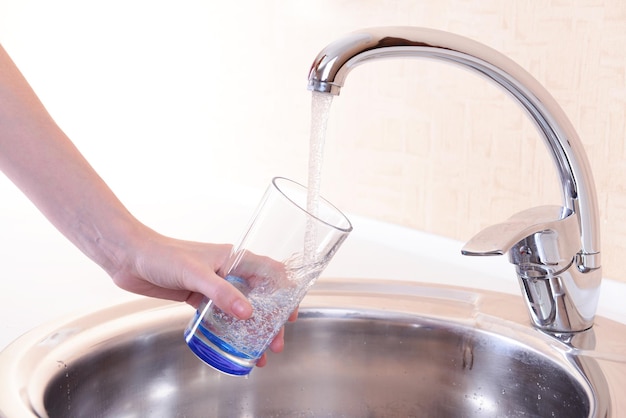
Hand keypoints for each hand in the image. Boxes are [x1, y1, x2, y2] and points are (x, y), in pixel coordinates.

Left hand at [107, 226, 295, 364]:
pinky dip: (228, 329)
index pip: (269, 272)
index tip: (290, 313)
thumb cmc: (163, 255)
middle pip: (258, 295)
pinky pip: (219, 315)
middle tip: (275, 341)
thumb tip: (247, 313)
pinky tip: (232, 344)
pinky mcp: (197, 296)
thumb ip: (221, 293)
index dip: (284, 291)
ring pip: (239, 308)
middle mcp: (227, 271)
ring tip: (258, 350)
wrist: (130, 257)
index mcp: (234, 258)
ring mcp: (212, 285)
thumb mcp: (196, 273)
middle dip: (269, 319)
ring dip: (249, 328)